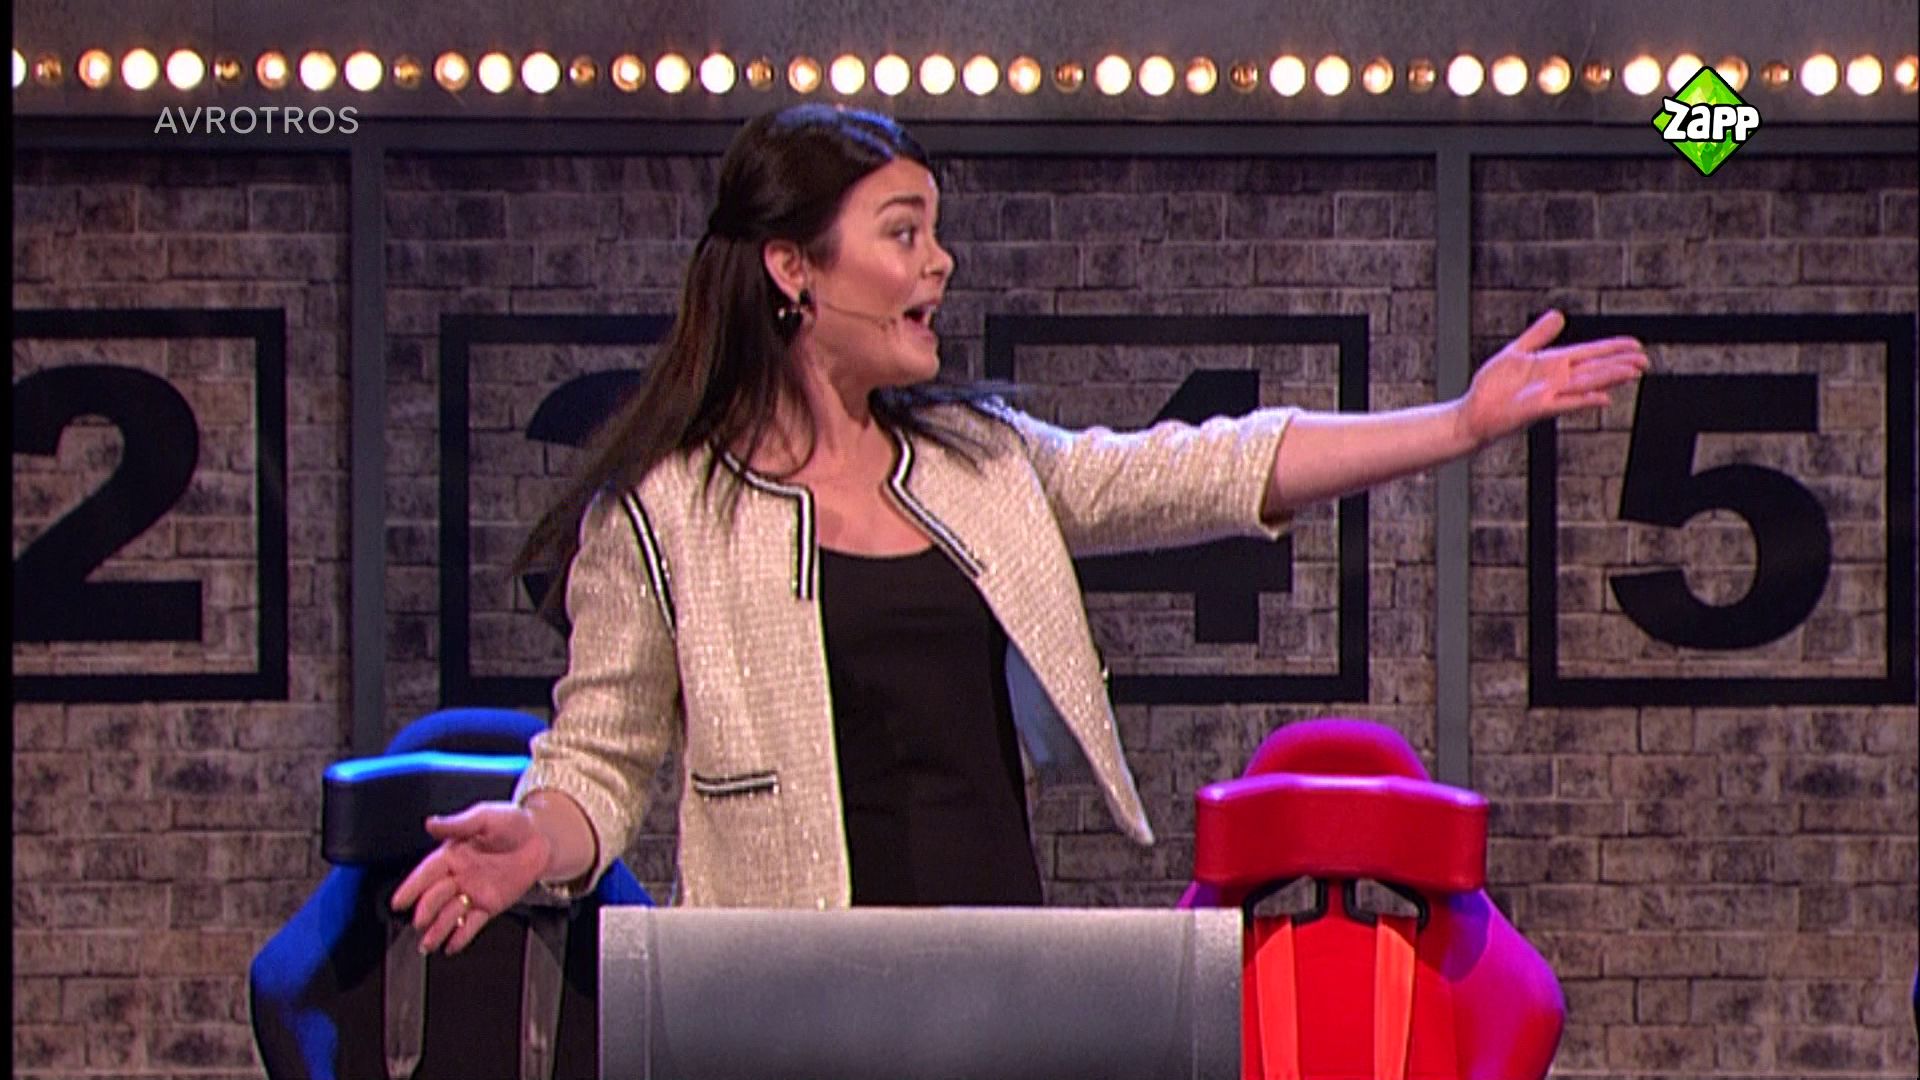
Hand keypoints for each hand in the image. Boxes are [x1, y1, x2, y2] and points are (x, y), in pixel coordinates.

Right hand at [390, 801, 551, 954]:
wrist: (543, 840)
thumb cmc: (513, 823)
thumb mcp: (485, 817)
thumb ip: (459, 823)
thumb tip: (431, 823)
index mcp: (452, 855)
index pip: (426, 873)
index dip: (411, 888)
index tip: (398, 902)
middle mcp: (458, 876)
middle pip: (435, 897)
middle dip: (426, 911)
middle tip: (419, 922)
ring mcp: (473, 893)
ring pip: (451, 914)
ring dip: (439, 929)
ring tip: (429, 943)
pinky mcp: (489, 906)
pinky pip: (473, 924)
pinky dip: (462, 936)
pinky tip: (452, 945)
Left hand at [1456, 309, 1649, 448]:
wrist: (1474, 410)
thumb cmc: (1493, 386)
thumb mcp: (1517, 351)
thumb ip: (1538, 335)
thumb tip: (1558, 315)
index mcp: (1552, 364)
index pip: (1589, 353)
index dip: (1611, 348)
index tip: (1635, 344)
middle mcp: (1556, 379)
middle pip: (1594, 368)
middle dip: (1619, 364)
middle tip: (1645, 361)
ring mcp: (1550, 394)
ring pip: (1586, 384)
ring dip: (1609, 378)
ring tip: (1632, 372)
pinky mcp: (1539, 408)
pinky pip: (1566, 403)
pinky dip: (1584, 400)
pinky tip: (1603, 398)